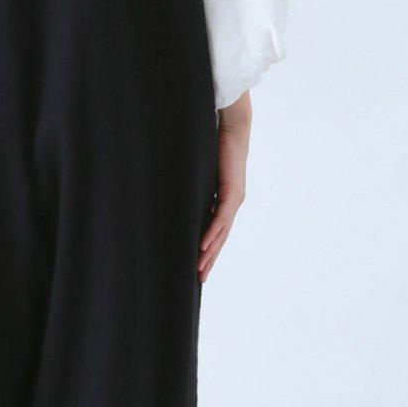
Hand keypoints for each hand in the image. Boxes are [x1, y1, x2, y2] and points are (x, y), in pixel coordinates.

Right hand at [198, 91, 251, 282]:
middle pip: (220, 239)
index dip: (207, 250)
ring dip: (210, 252)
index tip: (198, 267)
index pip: (216, 231)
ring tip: (199, 269)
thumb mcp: (201, 172)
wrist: (233, 127)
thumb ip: (193, 185)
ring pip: (221, 233)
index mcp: (224, 200)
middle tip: (199, 279)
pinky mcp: (232, 192)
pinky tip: (203, 247)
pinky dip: (212, 233)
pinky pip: (220, 218)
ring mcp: (234, 200)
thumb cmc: (216, 146)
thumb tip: (173, 192)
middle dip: (209, 259)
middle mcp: (232, 204)